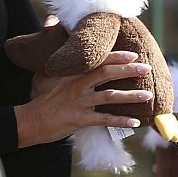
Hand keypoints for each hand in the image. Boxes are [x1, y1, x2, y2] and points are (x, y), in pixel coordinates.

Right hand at [15, 51, 152, 146]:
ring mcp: (80, 102)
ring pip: (110, 96)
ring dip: (131, 96)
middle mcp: (78, 85)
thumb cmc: (42, 98)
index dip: (116, 56)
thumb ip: (66, 67)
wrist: (30, 120)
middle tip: (147, 69)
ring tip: (147, 96)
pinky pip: (104, 119)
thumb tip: (72, 54)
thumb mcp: (51, 77)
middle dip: (129, 70)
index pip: (98, 60)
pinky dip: (121, 121)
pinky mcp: (80, 119)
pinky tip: (135, 122)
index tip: (133, 55)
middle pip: (107, 73)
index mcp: (74, 74)